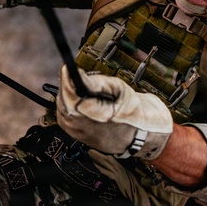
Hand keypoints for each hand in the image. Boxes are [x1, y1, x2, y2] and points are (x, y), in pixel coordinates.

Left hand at [55, 65, 172, 159]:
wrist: (144, 135)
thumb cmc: (136, 113)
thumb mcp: (120, 90)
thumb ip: (97, 82)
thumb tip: (78, 75)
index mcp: (94, 115)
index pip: (70, 93)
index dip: (67, 78)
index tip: (68, 68)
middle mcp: (84, 127)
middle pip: (63, 101)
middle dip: (67, 86)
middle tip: (74, 76)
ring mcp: (80, 134)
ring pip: (62, 110)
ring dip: (68, 96)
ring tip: (80, 89)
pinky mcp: (79, 137)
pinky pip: (65, 119)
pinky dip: (69, 107)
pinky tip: (79, 102)